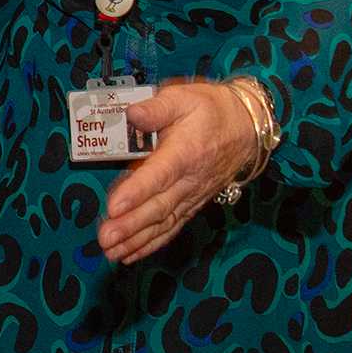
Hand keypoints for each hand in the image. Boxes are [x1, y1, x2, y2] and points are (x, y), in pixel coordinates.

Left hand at [97, 80, 262, 265]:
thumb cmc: (210, 109)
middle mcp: (190, 179)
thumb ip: (157, 108)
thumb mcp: (184, 97)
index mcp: (185, 151)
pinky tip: (130, 254)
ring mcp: (192, 195)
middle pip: (159, 206)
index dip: (137, 192)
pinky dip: (152, 243)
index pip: (159, 175)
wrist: (245, 127)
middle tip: (105, 238)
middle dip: (131, 225)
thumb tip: (131, 113)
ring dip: (137, 239)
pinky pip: (172, 226)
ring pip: (164, 222)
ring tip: (112, 252)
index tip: (114, 206)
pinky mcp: (192, 203)